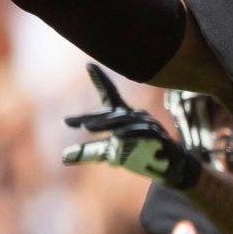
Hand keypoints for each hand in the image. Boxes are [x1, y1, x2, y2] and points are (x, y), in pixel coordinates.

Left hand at [62, 64, 202, 187]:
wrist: (169, 167)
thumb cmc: (140, 154)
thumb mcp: (110, 154)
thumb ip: (89, 153)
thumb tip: (63, 157)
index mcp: (125, 116)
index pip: (111, 96)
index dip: (101, 80)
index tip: (89, 65)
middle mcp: (137, 116)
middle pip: (112, 113)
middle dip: (91, 117)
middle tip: (72, 122)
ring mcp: (149, 125)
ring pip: (125, 120)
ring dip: (105, 124)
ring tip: (87, 128)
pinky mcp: (159, 138)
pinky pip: (143, 132)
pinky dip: (130, 133)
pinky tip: (116, 137)